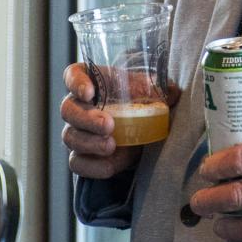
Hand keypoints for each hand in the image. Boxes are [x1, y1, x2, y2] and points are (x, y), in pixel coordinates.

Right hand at [58, 63, 177, 178]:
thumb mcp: (151, 92)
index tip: (89, 92)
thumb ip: (160, 89)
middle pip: (68, 109)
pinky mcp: (82, 157)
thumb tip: (173, 91)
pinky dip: (92, 166)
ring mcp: (77, 133)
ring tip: (111, 145)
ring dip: (90, 142)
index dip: (76, 82)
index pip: (73, 75)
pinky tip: (109, 165)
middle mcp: (78, 106)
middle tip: (109, 125)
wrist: (141, 134)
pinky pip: (77, 163)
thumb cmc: (141, 103)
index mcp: (92, 82)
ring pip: (70, 137)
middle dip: (86, 118)